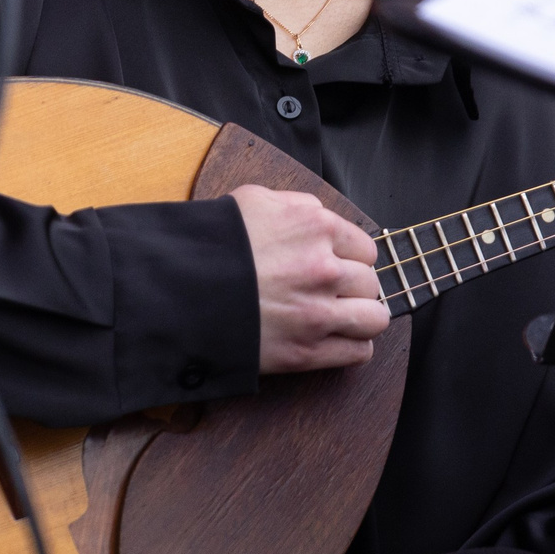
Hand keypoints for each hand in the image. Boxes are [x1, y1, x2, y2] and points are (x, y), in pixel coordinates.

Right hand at [229, 185, 389, 371]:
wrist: (180, 291)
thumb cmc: (214, 244)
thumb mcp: (255, 201)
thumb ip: (296, 204)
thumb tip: (317, 216)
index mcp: (317, 229)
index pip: (365, 248)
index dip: (350, 258)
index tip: (336, 266)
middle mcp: (325, 269)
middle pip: (370, 282)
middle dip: (353, 287)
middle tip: (330, 293)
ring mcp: (318, 313)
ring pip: (374, 318)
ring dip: (361, 317)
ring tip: (341, 318)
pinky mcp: (307, 351)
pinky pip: (358, 352)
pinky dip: (353, 347)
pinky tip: (337, 340)